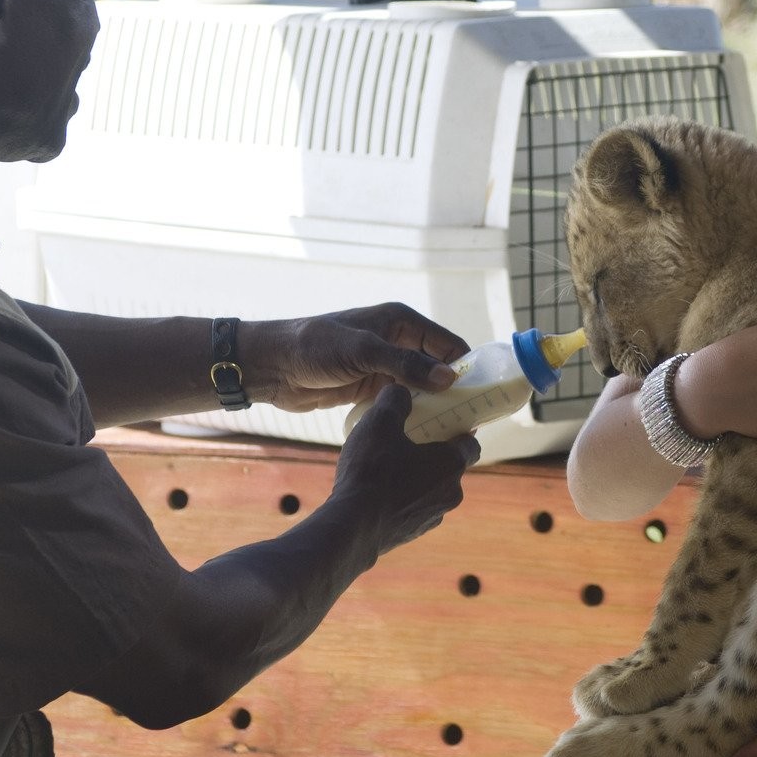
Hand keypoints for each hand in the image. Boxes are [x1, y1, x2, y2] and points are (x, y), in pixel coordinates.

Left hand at [238, 303, 468, 411]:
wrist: (273, 366)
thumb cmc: (315, 347)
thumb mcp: (363, 352)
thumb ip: (406, 364)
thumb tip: (450, 379)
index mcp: (401, 322)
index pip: (448, 343)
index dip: (467, 366)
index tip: (483, 394)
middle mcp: (397, 342)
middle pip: (438, 366)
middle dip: (454, 389)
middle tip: (470, 419)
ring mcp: (384, 366)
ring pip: (421, 386)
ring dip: (434, 404)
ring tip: (452, 430)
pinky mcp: (370, 387)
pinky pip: (401, 401)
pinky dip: (412, 414)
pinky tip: (423, 434)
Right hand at [331, 384, 477, 553]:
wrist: (352, 528)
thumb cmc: (372, 472)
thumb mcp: (380, 422)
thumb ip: (395, 399)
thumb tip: (400, 389)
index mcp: (451, 464)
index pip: (471, 444)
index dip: (459, 431)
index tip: (444, 422)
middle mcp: (450, 494)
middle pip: (450, 468)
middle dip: (433, 454)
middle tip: (410, 440)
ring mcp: (431, 518)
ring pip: (430, 491)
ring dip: (417, 480)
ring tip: (388, 467)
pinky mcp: (410, 535)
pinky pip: (411, 510)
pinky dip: (401, 501)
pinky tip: (376, 493)